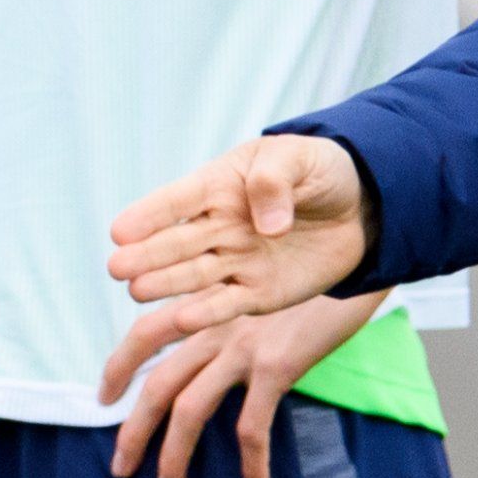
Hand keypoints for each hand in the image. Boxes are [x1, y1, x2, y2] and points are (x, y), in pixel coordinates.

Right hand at [105, 136, 372, 347]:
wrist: (359, 207)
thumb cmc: (319, 171)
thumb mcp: (299, 159)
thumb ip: (275, 182)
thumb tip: (269, 224)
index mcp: (220, 186)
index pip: (178, 200)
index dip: (149, 214)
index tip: (120, 231)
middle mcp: (219, 227)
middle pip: (177, 243)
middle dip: (147, 255)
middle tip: (117, 267)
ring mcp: (236, 262)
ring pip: (194, 276)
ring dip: (166, 284)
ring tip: (138, 291)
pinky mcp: (258, 293)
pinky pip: (229, 304)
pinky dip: (208, 313)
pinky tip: (184, 319)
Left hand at [108, 293, 388, 477]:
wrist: (354, 252)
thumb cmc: (309, 278)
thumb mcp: (258, 292)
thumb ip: (231, 318)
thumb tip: (213, 356)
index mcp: (207, 306)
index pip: (144, 334)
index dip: (118, 366)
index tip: (105, 397)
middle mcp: (215, 325)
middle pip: (157, 382)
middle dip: (133, 429)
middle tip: (120, 467)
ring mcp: (243, 346)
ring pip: (190, 409)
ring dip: (173, 456)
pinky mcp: (277, 364)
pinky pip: (253, 426)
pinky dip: (252, 465)